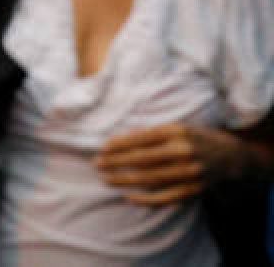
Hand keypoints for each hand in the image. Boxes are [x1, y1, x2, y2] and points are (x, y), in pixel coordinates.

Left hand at [95, 123, 241, 205]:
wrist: (230, 156)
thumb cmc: (194, 138)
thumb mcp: (175, 127)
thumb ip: (149, 134)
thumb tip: (116, 142)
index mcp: (176, 131)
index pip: (139, 139)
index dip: (118, 146)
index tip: (101, 150)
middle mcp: (184, 151)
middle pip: (142, 160)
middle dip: (116, 163)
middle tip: (97, 165)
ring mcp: (190, 172)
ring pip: (151, 179)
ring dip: (125, 181)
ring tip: (107, 179)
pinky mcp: (194, 189)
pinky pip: (166, 198)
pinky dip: (146, 200)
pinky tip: (129, 197)